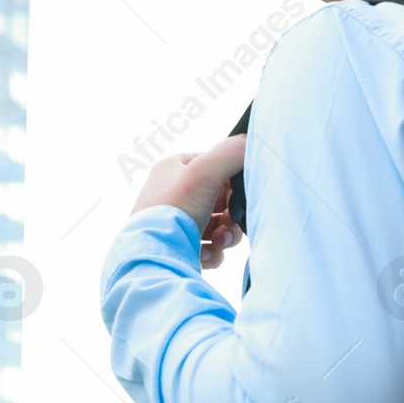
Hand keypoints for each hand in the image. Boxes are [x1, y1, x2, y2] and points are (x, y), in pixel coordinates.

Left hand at [130, 134, 247, 268]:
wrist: (152, 258)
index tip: (237, 197)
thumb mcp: (204, 173)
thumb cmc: (173, 211)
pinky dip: (213, 252)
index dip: (231, 183)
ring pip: (216, 225)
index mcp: (173, 169)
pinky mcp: (178, 245)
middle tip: (230, 225)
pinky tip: (206, 255)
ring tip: (219, 242)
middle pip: (219, 200)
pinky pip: (208, 246)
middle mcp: (172, 193)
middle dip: (231, 216)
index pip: (214, 166)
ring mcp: (175, 221)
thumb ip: (231, 153)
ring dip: (225, 235)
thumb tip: (251, 144)